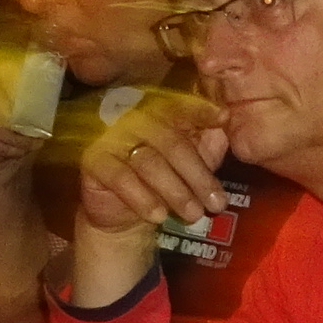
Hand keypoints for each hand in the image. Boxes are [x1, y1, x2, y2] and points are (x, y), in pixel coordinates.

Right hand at [72, 90, 231, 236]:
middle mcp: (134, 119)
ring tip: (194, 215)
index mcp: (159, 113)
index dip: (201, 111)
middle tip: (217, 204)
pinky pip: (121, 178)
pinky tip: (158, 215)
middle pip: (172, 143)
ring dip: (175, 192)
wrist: (125, 214)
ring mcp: (111, 138)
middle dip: (198, 176)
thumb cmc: (165, 182)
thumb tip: (228, 121)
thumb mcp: (194, 162)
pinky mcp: (93, 161)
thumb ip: (208, 141)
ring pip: (150, 163)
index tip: (223, 118)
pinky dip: (143, 198)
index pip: (181, 107)